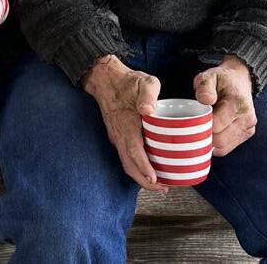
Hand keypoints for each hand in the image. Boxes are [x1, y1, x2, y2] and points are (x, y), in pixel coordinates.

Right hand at [82, 55, 167, 191]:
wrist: (104, 78)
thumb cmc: (127, 81)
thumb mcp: (145, 81)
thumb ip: (149, 93)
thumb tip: (148, 110)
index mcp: (126, 123)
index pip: (133, 150)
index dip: (143, 167)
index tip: (154, 179)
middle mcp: (119, 134)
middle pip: (129, 164)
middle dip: (144, 181)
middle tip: (163, 188)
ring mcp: (116, 136)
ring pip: (126, 162)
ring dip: (140, 176)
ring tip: (158, 183)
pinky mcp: (116, 136)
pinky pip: (125, 156)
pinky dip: (135, 167)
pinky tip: (147, 168)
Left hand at [194, 55, 257, 156]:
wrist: (241, 80)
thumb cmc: (222, 80)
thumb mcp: (210, 75)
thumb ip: (204, 86)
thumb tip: (205, 100)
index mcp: (237, 103)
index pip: (216, 126)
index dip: (200, 126)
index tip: (191, 121)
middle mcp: (246, 118)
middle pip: (219, 141)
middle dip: (203, 136)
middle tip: (193, 127)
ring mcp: (248, 127)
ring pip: (223, 148)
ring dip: (210, 142)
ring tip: (202, 129)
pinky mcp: (247, 134)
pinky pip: (227, 148)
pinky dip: (216, 145)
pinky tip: (210, 134)